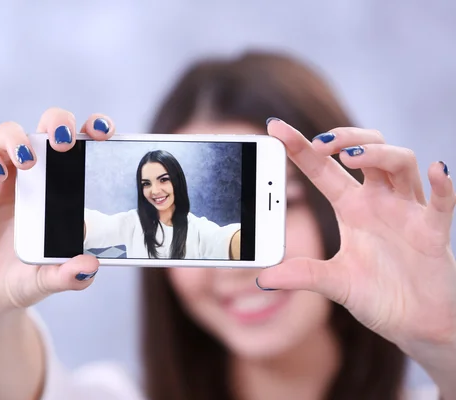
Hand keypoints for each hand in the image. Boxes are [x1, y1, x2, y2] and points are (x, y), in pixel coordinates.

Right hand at [0, 108, 115, 317]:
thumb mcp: (49, 279)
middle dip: (59, 122)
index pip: (85, 145)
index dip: (95, 129)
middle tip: (64, 143)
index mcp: (68, 185)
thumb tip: (90, 267)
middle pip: (49, 125)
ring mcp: (9, 173)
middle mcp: (40, 171)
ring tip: (28, 163)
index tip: (105, 133)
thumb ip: (68, 275)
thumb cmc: (26, 276)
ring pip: (11, 132)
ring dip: (20, 138)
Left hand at [257, 120, 455, 349]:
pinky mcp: (434, 231)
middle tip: (322, 144)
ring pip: (399, 162)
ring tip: (351, 159)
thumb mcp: (334, 283)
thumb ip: (303, 275)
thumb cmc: (378, 296)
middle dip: (345, 138)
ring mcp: (408, 211)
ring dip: (377, 154)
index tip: (276, 127)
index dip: (300, 146)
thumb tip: (264, 279)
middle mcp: (379, 201)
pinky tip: (436, 171)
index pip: (322, 169)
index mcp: (351, 208)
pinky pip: (442, 202)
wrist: (416, 324)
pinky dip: (443, 186)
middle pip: (366, 150)